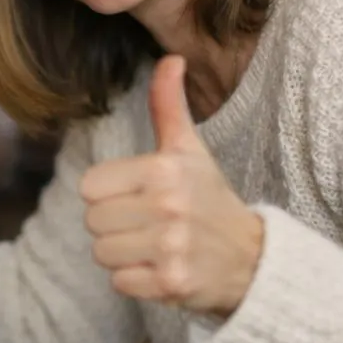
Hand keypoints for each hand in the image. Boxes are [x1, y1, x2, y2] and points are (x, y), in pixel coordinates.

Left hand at [78, 55, 264, 317]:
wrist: (253, 259)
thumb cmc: (210, 200)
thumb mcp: (189, 151)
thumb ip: (169, 107)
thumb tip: (169, 59)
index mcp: (163, 170)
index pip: (90, 188)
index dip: (108, 195)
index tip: (138, 198)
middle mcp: (167, 206)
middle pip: (93, 222)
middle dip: (115, 226)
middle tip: (149, 225)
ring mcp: (171, 247)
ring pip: (102, 253)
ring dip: (123, 255)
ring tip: (155, 247)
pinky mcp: (172, 283)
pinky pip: (120, 283)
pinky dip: (136, 281)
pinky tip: (161, 269)